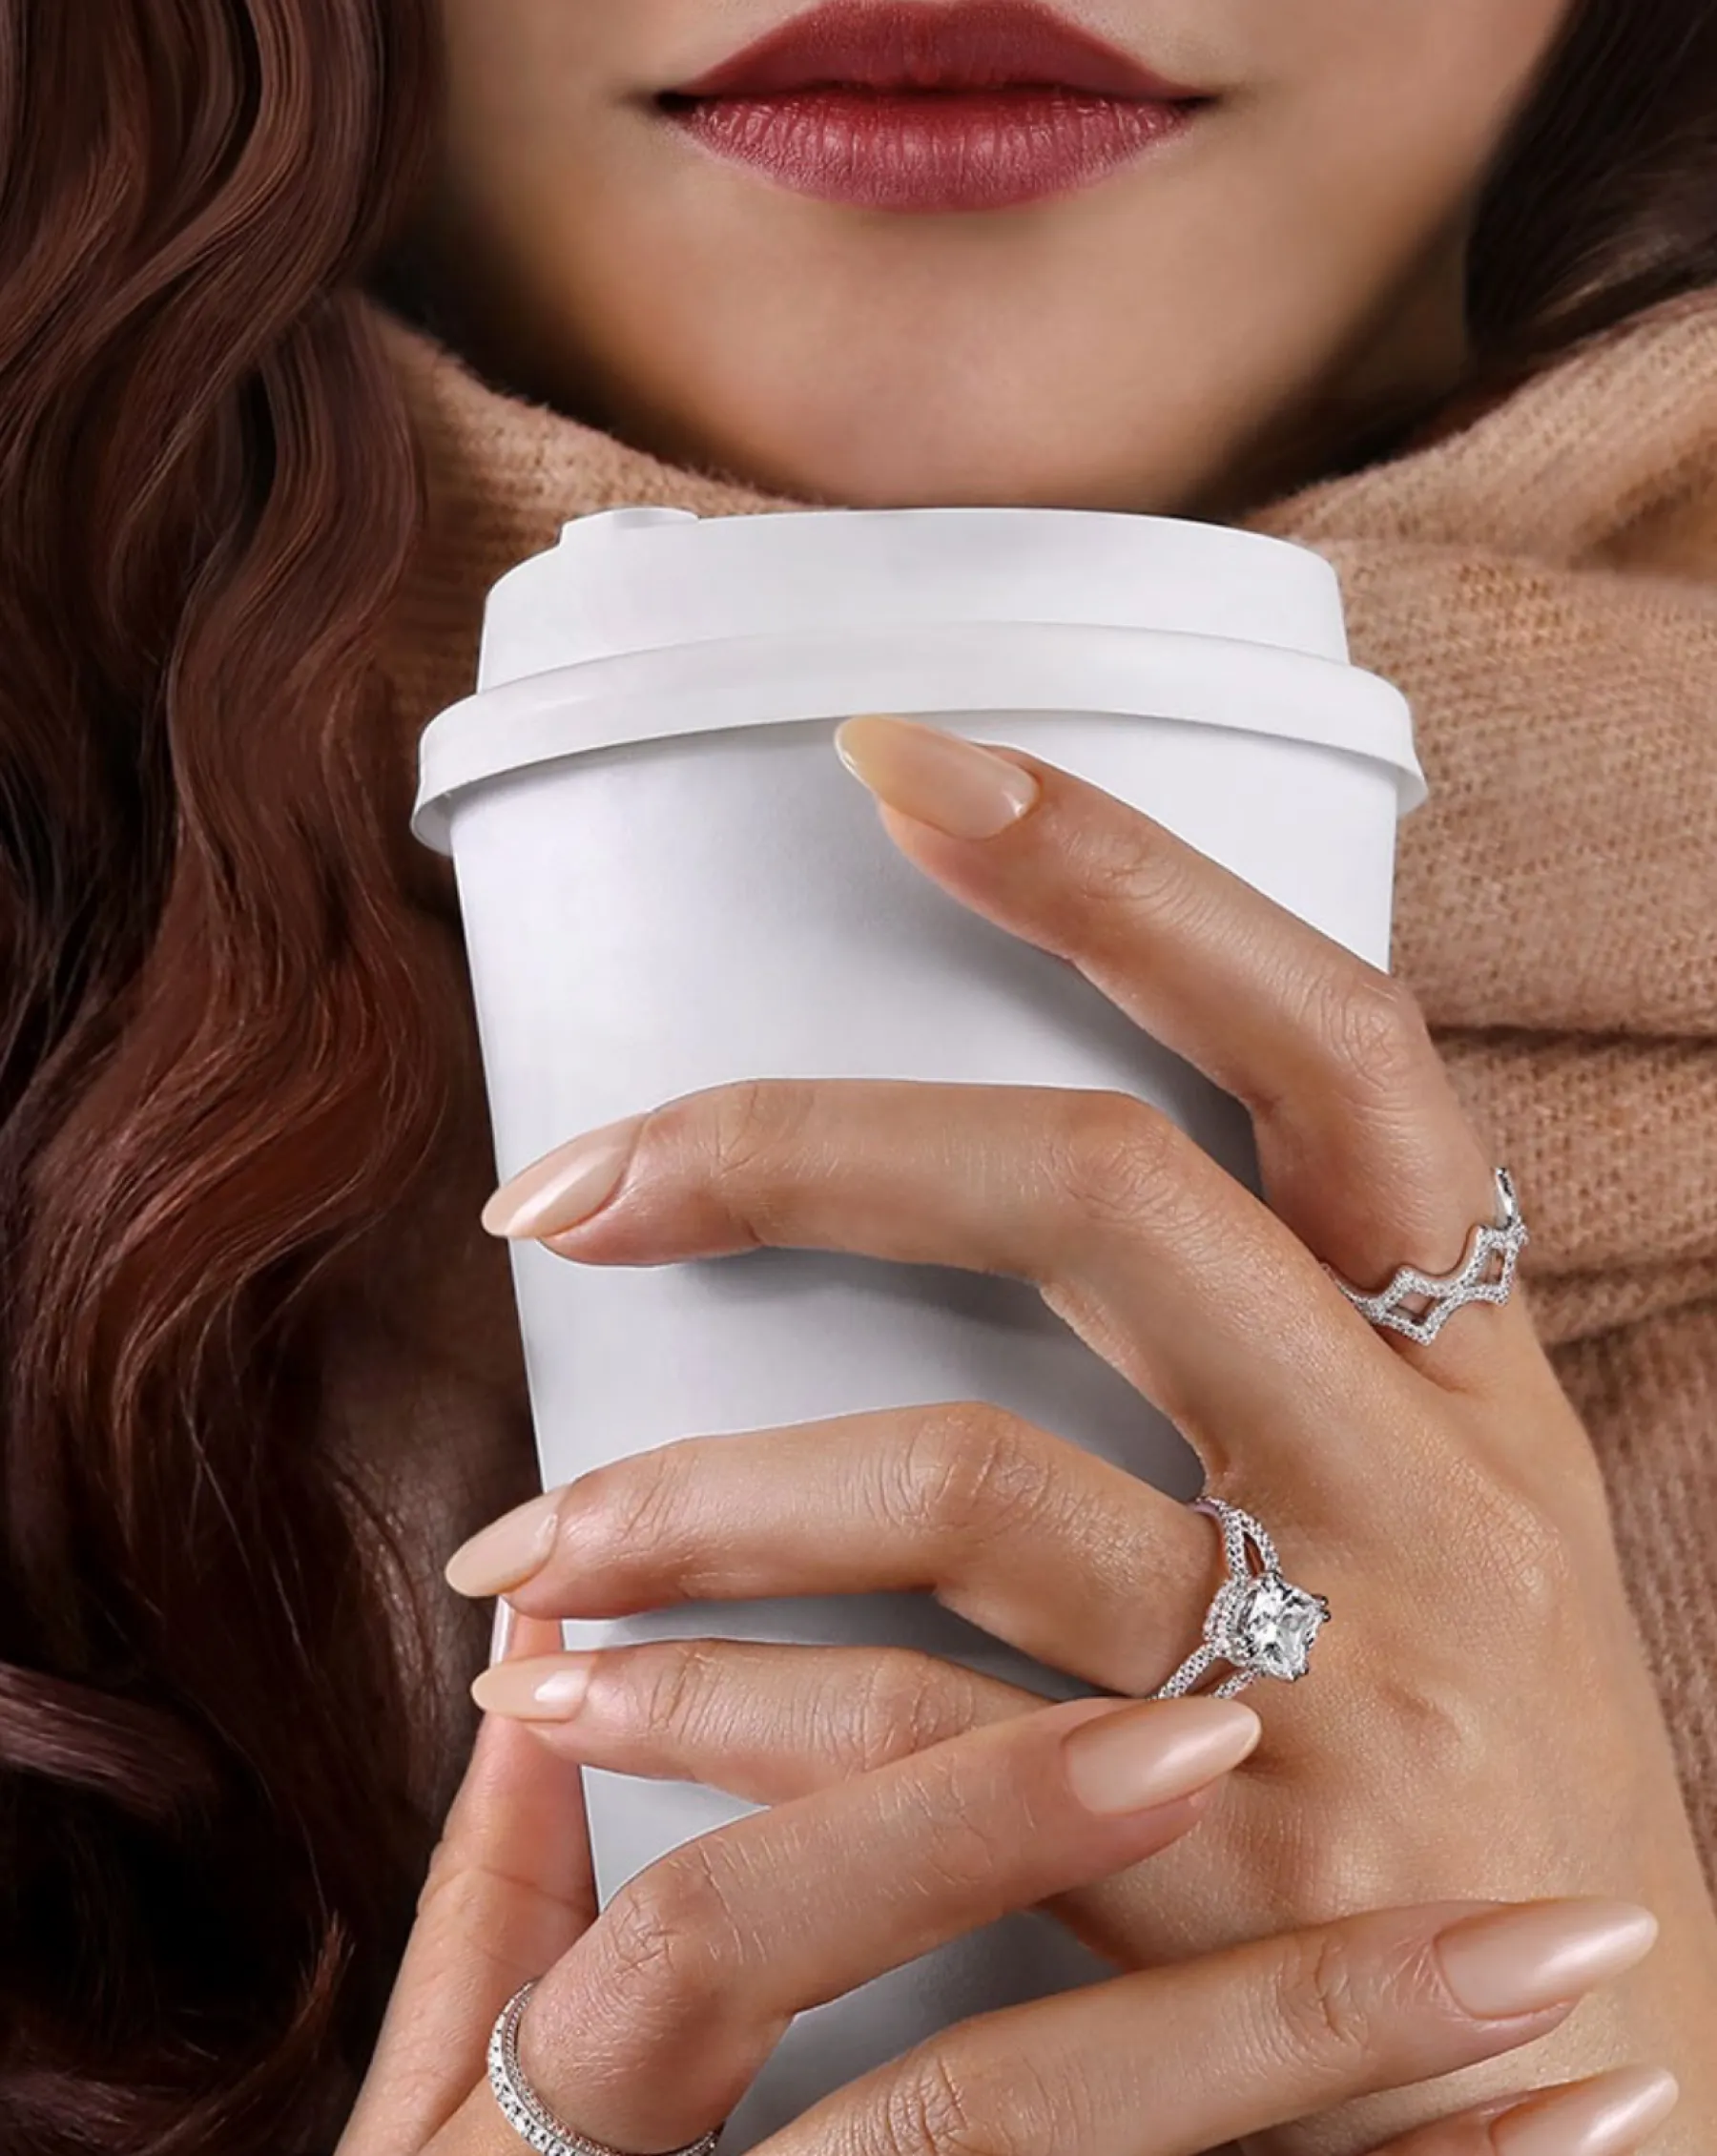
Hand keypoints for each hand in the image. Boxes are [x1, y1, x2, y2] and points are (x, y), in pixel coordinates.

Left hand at [452, 716, 1716, 2150]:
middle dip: (803, 1147)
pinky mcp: (1242, 1890)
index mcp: (1465, 1368)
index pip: (1326, 1038)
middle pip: (1108, 1196)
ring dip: (696, 1493)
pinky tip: (583, 1708)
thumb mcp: (1441, 1538)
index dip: (1117, 871)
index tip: (894, 761)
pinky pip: (919, 1742)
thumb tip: (972, 1203)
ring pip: (973, 1476)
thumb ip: (1268, 1381)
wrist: (1630, 2123)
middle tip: (565, 1181)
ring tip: (522, 1540)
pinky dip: (719, 1711)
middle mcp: (1427, 1486)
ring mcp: (1351, 1679)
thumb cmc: (1484, 1792)